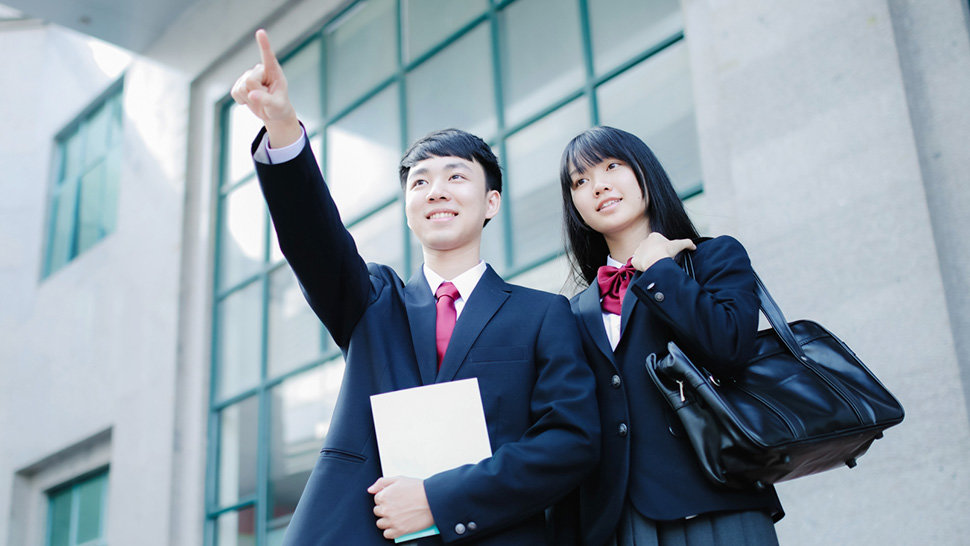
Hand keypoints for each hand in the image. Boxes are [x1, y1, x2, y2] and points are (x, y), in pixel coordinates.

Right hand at [230, 29, 301, 146]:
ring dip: (249, 99)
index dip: (263, 44)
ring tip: (259, 99)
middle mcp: (260, 70)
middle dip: (255, 93)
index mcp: (274, 71)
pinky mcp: (240, 83)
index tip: (261, 32)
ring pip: (241, 88)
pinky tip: (250, 100)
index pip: (268, 56)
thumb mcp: (276, 106)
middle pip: (250, 80)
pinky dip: (242, 101)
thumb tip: (251, 94)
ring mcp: (248, 75)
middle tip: (265, 98)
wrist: (272, 113)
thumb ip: (266, 100)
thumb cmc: (279, 107)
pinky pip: (234, 93)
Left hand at [368, 476, 434, 539]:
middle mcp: (386, 509)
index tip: (393, 499)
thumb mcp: (399, 479)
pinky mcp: (399, 531)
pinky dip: (391, 531)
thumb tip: (371, 489)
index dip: (385, 498)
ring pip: (380, 524)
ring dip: (387, 520)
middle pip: (377, 512)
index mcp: (384, 496)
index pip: (376, 500)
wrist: (433, 499)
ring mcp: (392, 521)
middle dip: (385, 509)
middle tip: (396, 506)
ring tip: (397, 515)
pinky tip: (397, 524)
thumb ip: (382, 482)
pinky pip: (387, 534)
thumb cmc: (418, 489)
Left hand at [630, 232, 695, 270]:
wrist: (656, 261)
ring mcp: (638, 251)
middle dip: (654, 254)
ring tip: (654, 265)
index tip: (666, 255)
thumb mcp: (679, 245)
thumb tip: (694, 246)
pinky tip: (647, 268)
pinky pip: (637, 263)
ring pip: (643, 256)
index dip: (663, 250)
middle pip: (650, 249)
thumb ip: (688, 243)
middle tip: (660, 261)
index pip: (658, 243)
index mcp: (653, 236)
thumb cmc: (666, 251)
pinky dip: (641, 266)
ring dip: (647, 260)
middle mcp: (644, 242)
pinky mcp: (634, 260)